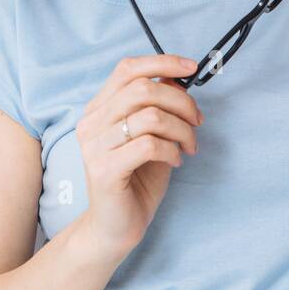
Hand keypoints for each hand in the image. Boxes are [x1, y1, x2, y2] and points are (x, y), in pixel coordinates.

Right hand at [75, 55, 202, 261]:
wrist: (115, 227)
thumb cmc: (136, 180)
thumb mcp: (151, 136)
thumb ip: (158, 107)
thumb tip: (178, 79)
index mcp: (99, 109)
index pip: (127, 69)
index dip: (162, 62)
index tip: (192, 68)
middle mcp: (91, 123)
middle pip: (143, 89)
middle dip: (181, 102)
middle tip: (197, 123)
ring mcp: (94, 147)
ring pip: (151, 116)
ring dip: (182, 130)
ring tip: (189, 147)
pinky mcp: (104, 170)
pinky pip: (150, 145)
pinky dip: (172, 150)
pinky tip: (176, 161)